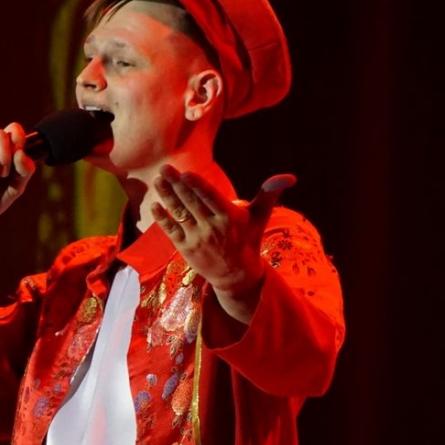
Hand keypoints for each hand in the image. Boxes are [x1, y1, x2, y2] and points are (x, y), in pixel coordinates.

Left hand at [152, 165, 296, 321]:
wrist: (237, 276)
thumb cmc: (248, 239)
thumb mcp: (260, 217)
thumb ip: (269, 194)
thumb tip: (290, 177)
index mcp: (230, 218)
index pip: (212, 199)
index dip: (198, 187)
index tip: (187, 173)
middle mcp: (213, 229)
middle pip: (192, 204)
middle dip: (177, 185)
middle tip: (165, 168)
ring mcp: (197, 239)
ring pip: (179, 214)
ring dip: (167, 196)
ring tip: (158, 180)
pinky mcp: (186, 249)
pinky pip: (171, 231)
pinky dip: (162, 218)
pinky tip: (154, 204)